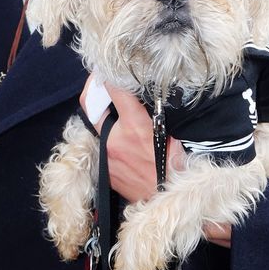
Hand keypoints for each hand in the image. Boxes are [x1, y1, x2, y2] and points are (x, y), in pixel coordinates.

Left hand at [80, 80, 228, 246]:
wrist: (171, 202)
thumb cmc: (179, 166)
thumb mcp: (173, 132)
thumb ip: (156, 112)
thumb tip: (147, 94)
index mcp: (135, 127)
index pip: (114, 89)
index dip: (108, 75)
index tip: (108, 67)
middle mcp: (115, 140)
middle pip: (90, 106)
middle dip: (94, 92)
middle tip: (101, 84)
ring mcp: (107, 157)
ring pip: (97, 128)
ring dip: (104, 118)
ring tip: (117, 113)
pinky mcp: (106, 172)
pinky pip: (102, 148)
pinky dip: (109, 140)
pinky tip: (124, 141)